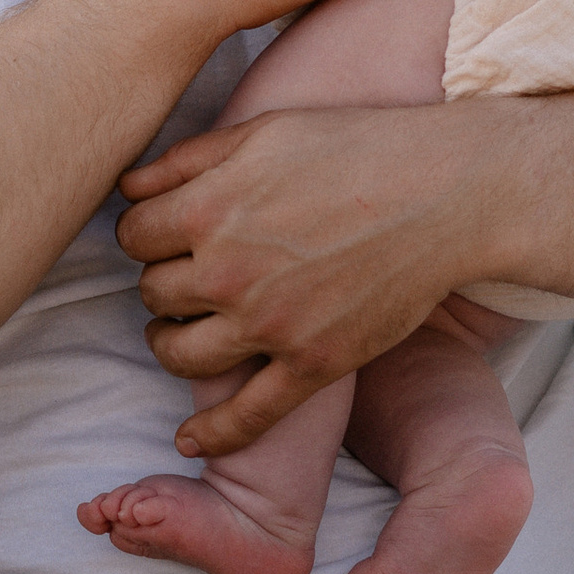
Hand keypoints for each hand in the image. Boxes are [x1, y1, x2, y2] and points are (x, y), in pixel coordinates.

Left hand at [115, 100, 504, 451]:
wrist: (446, 193)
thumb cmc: (356, 149)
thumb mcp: (262, 132)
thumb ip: (186, 161)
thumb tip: (127, 189)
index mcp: (208, 208)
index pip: (133, 236)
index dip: (147, 235)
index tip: (166, 236)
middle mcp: (228, 273)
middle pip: (152, 294)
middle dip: (164, 284)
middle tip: (189, 276)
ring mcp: (269, 325)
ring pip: (178, 355)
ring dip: (171, 344)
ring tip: (185, 332)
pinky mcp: (312, 364)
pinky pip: (247, 415)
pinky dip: (213, 433)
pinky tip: (190, 441)